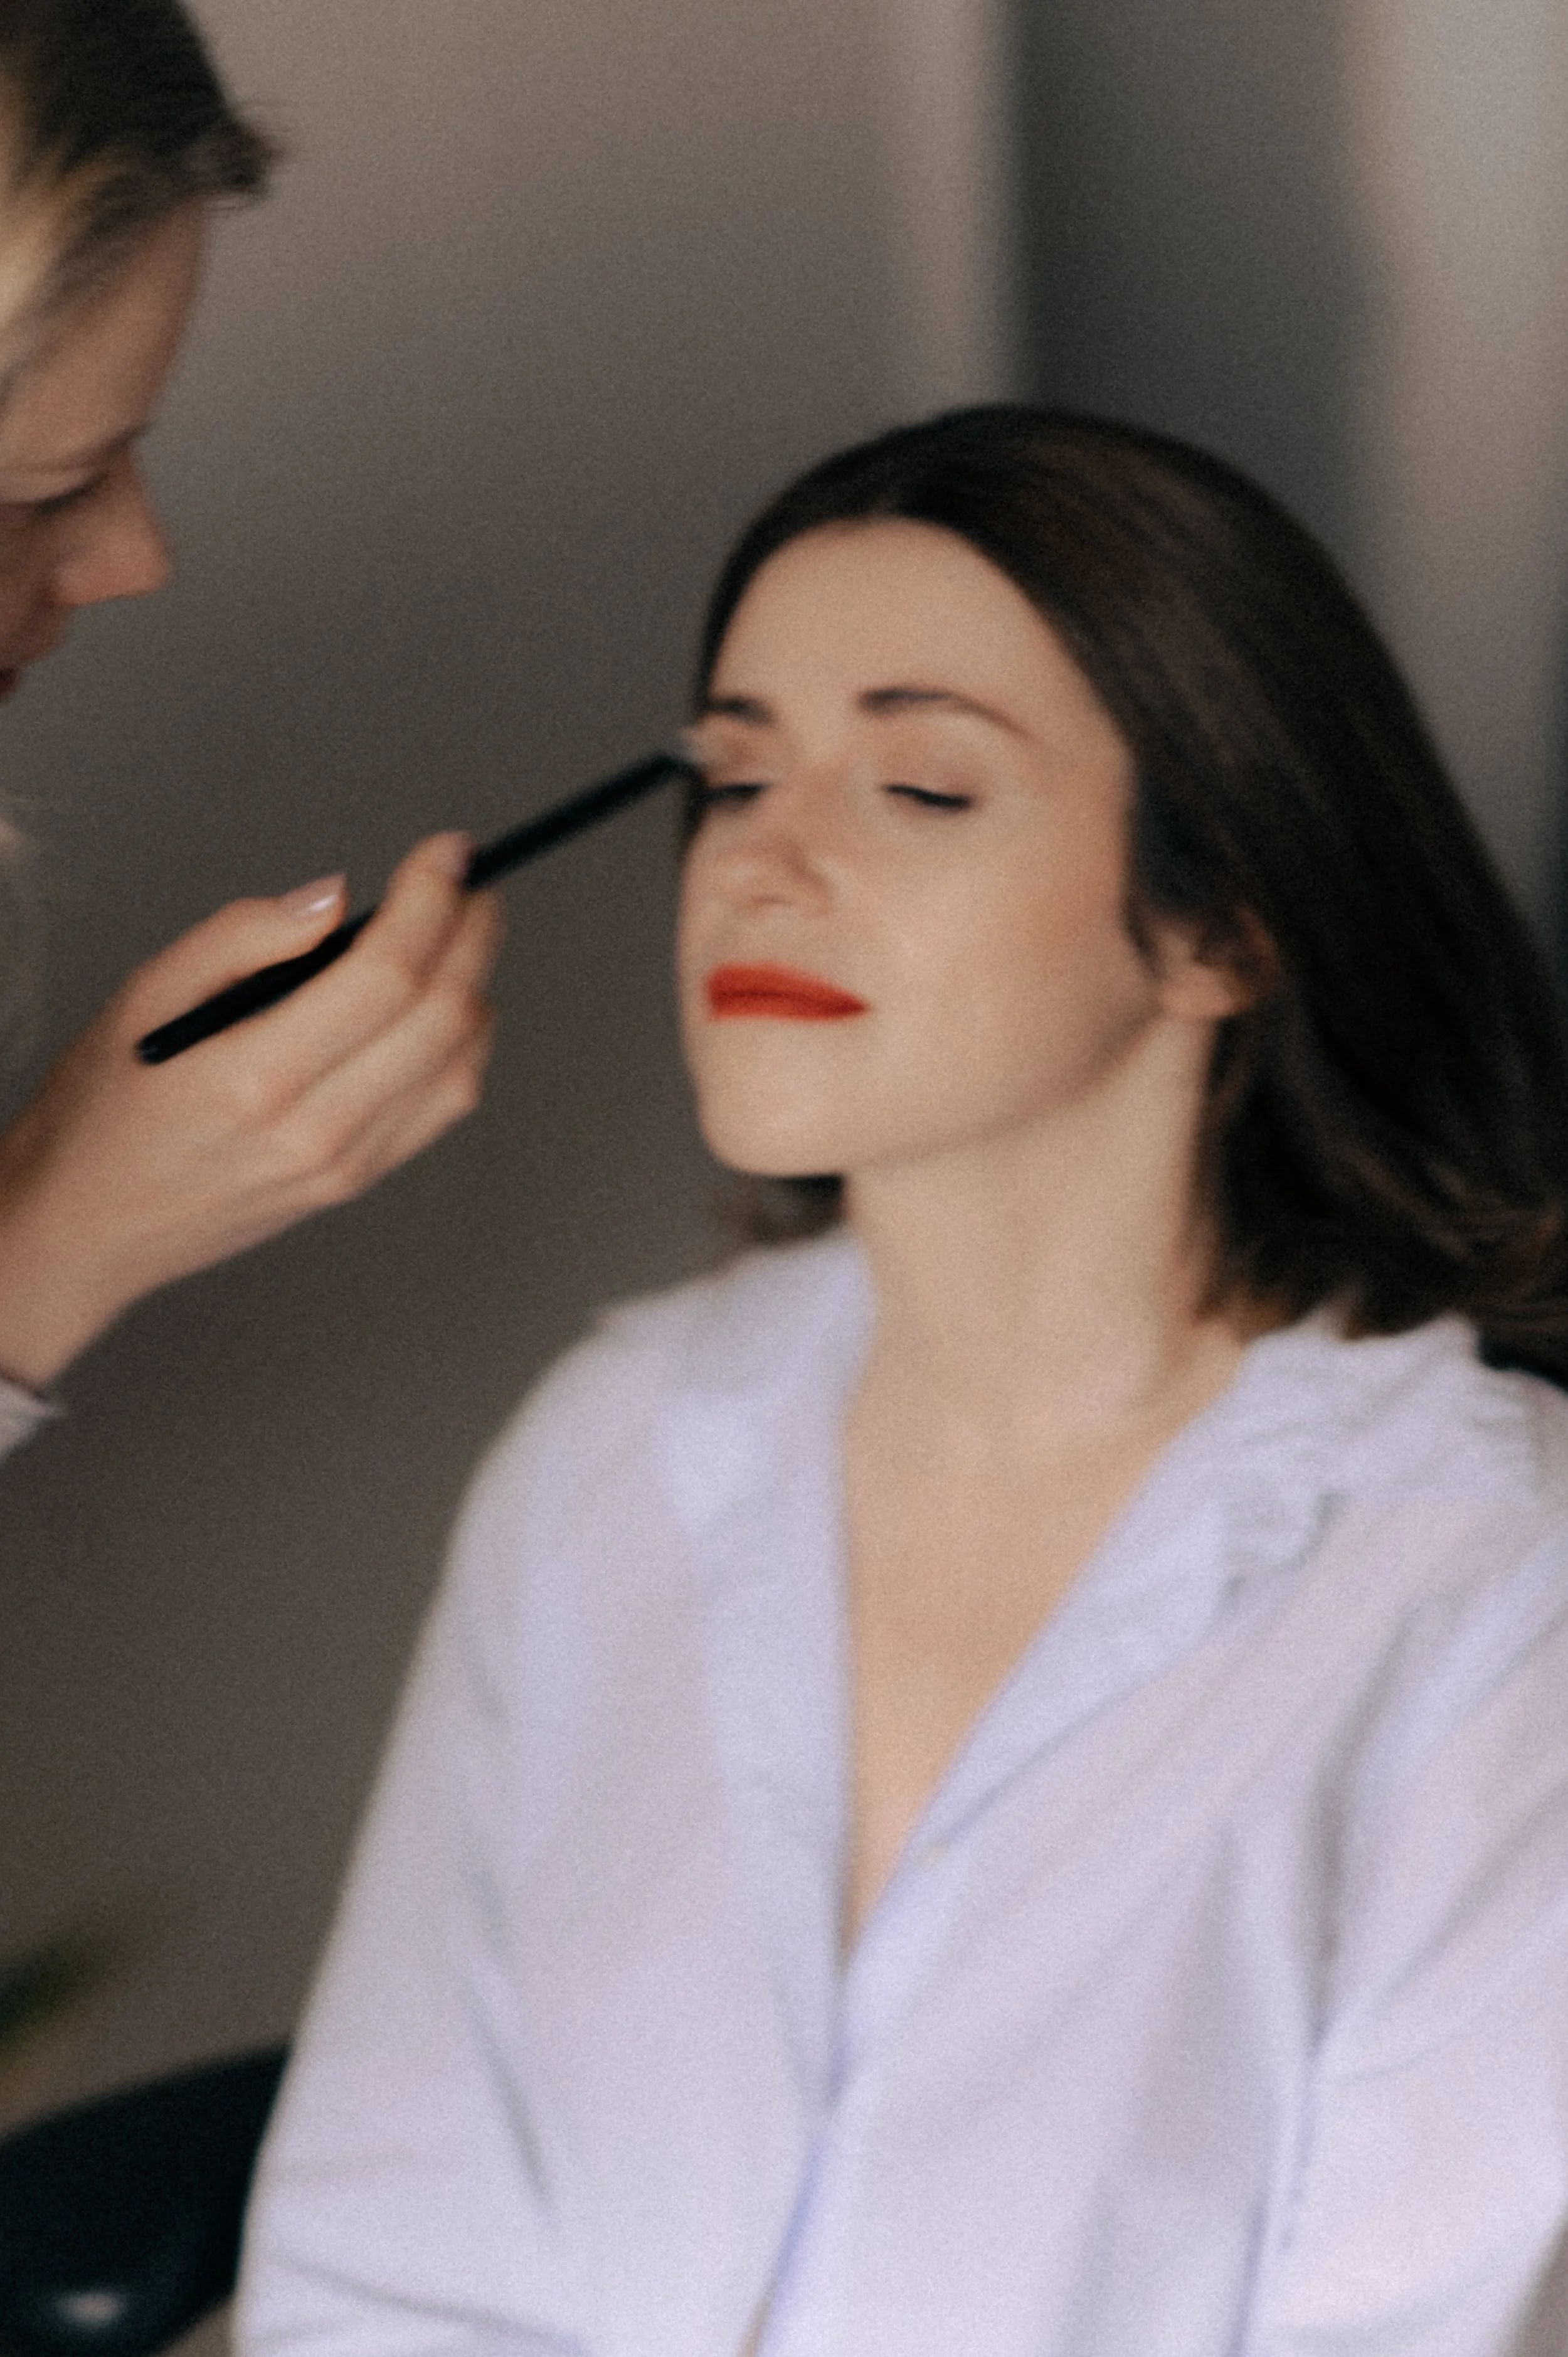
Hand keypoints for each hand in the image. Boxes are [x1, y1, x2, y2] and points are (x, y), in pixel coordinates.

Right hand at [0, 832, 500, 1391]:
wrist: (88, 1226)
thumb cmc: (103, 1110)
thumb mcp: (143, 997)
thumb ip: (240, 937)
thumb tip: (333, 898)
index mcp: (254, 1077)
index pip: (386, 974)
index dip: (431, 901)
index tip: (447, 852)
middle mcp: (312, 1130)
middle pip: (441, 1016)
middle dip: (471, 931)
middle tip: (470, 880)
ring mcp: (343, 1166)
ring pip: (459, 1065)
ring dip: (475, 985)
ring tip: (460, 931)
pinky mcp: (355, 1183)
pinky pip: (441, 1108)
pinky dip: (462, 1045)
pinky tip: (445, 1004)